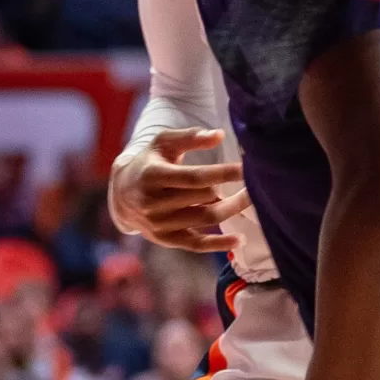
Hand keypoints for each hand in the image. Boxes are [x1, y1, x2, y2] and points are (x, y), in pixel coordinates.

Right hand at [111, 127, 250, 251]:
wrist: (121, 195)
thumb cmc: (149, 162)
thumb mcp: (163, 143)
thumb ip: (190, 137)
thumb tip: (220, 135)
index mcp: (152, 175)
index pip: (195, 177)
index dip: (224, 173)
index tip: (248, 168)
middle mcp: (153, 202)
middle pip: (204, 198)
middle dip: (233, 189)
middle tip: (258, 181)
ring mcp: (159, 224)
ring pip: (205, 219)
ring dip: (232, 210)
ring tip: (254, 200)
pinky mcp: (165, 239)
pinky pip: (196, 244)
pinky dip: (219, 244)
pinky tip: (240, 239)